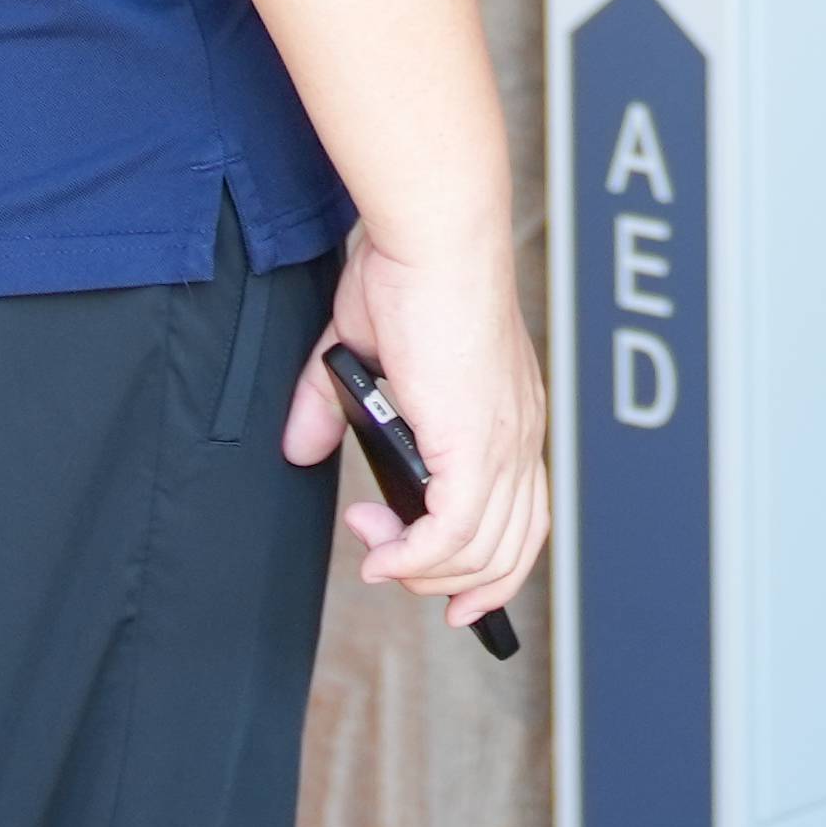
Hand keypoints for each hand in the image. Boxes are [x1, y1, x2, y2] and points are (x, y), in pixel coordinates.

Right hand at [290, 209, 549, 635]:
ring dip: (418, 568)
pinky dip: (414, 556)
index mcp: (505, 416)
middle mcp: (517, 436)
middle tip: (388, 566)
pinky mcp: (475, 444)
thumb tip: (303, 446)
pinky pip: (455, 534)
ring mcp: (503, 443)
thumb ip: (333, 406)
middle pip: (511, 549)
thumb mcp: (363, 353)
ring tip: (372, 546)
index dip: (493, 568)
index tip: (445, 590)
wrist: (434, 236)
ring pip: (482, 552)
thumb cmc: (410, 271)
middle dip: (449, 584)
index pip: (523, 516)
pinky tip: (379, 552)